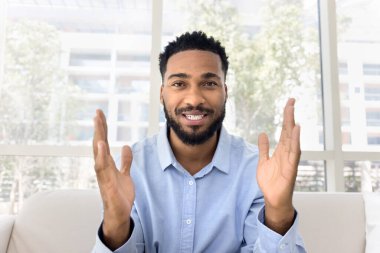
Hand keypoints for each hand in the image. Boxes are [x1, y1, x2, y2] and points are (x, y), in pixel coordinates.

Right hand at [93, 109, 134, 248]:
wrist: (119, 213)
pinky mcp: (107, 183)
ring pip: (99, 153)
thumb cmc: (120, 194)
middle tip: (98, 112)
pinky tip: (101, 145)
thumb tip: (126, 147)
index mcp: (107, 164)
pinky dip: (101, 156)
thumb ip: (125, 161)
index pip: (104, 142)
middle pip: (99, 144)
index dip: (102, 128)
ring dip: (98, 137)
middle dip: (99, 128)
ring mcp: (103, 174)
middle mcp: (103, 167)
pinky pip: (103, 168)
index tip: (100, 114)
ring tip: (98, 123)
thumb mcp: (125, 174)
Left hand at [256, 98, 300, 233]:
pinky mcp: (291, 168)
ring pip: (292, 140)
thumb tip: (262, 134)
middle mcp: (287, 153)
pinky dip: (295, 142)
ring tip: (293, 112)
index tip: (288, 103)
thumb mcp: (263, 161)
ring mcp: (290, 160)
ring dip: (292, 126)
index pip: (284, 130)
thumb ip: (264, 148)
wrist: (273, 198)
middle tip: (291, 100)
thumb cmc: (271, 181)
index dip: (286, 116)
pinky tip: (296, 131)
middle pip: (289, 131)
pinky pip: (294, 153)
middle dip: (289, 116)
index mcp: (281, 150)